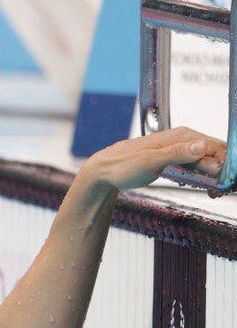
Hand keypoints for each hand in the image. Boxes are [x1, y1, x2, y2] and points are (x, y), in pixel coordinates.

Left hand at [80, 127, 225, 191]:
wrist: (103, 171)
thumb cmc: (123, 166)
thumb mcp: (150, 161)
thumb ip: (177, 153)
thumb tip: (202, 147)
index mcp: (181, 136)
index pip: (215, 145)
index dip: (225, 162)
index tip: (227, 181)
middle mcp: (182, 138)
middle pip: (213, 151)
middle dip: (222, 169)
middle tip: (220, 190)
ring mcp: (177, 147)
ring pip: (205, 158)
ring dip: (213, 173)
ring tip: (214, 191)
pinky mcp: (172, 157)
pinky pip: (194, 163)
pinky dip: (201, 174)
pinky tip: (203, 186)